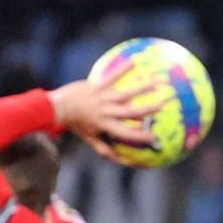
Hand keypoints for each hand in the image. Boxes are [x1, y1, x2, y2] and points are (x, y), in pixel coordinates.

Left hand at [48, 72, 167, 161]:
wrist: (57, 107)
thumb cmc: (75, 124)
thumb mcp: (89, 138)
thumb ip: (104, 149)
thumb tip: (119, 160)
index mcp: (106, 126)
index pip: (127, 134)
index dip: (141, 136)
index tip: (155, 137)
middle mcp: (107, 112)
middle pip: (132, 111)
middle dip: (150, 108)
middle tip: (165, 103)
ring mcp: (102, 98)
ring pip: (126, 93)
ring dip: (143, 87)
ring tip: (158, 82)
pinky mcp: (97, 86)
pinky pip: (112, 77)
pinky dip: (123, 69)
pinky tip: (134, 62)